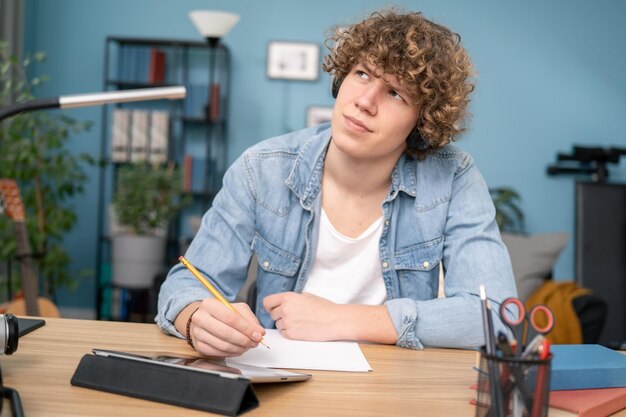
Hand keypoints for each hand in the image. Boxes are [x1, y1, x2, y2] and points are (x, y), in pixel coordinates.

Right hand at [188, 298, 265, 356]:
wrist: (204, 319)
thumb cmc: (222, 313)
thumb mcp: (237, 309)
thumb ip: (249, 319)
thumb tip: (259, 332)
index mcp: (210, 304)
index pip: (230, 317)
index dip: (246, 328)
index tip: (257, 334)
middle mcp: (200, 318)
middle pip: (226, 332)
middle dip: (244, 340)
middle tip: (255, 342)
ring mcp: (198, 333)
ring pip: (222, 345)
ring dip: (239, 348)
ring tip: (248, 346)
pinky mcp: (199, 346)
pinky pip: (218, 353)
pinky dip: (232, 353)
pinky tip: (238, 349)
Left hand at [263, 292, 398, 343]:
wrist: (335, 320)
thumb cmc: (324, 308)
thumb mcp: (306, 296)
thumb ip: (291, 299)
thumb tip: (280, 303)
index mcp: (288, 297)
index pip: (267, 302)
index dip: (270, 306)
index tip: (274, 308)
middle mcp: (285, 309)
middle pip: (272, 314)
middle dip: (280, 315)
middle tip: (294, 316)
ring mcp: (288, 322)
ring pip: (278, 325)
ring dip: (285, 324)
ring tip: (300, 322)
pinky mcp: (292, 334)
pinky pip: (284, 333)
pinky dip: (290, 332)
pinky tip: (301, 328)